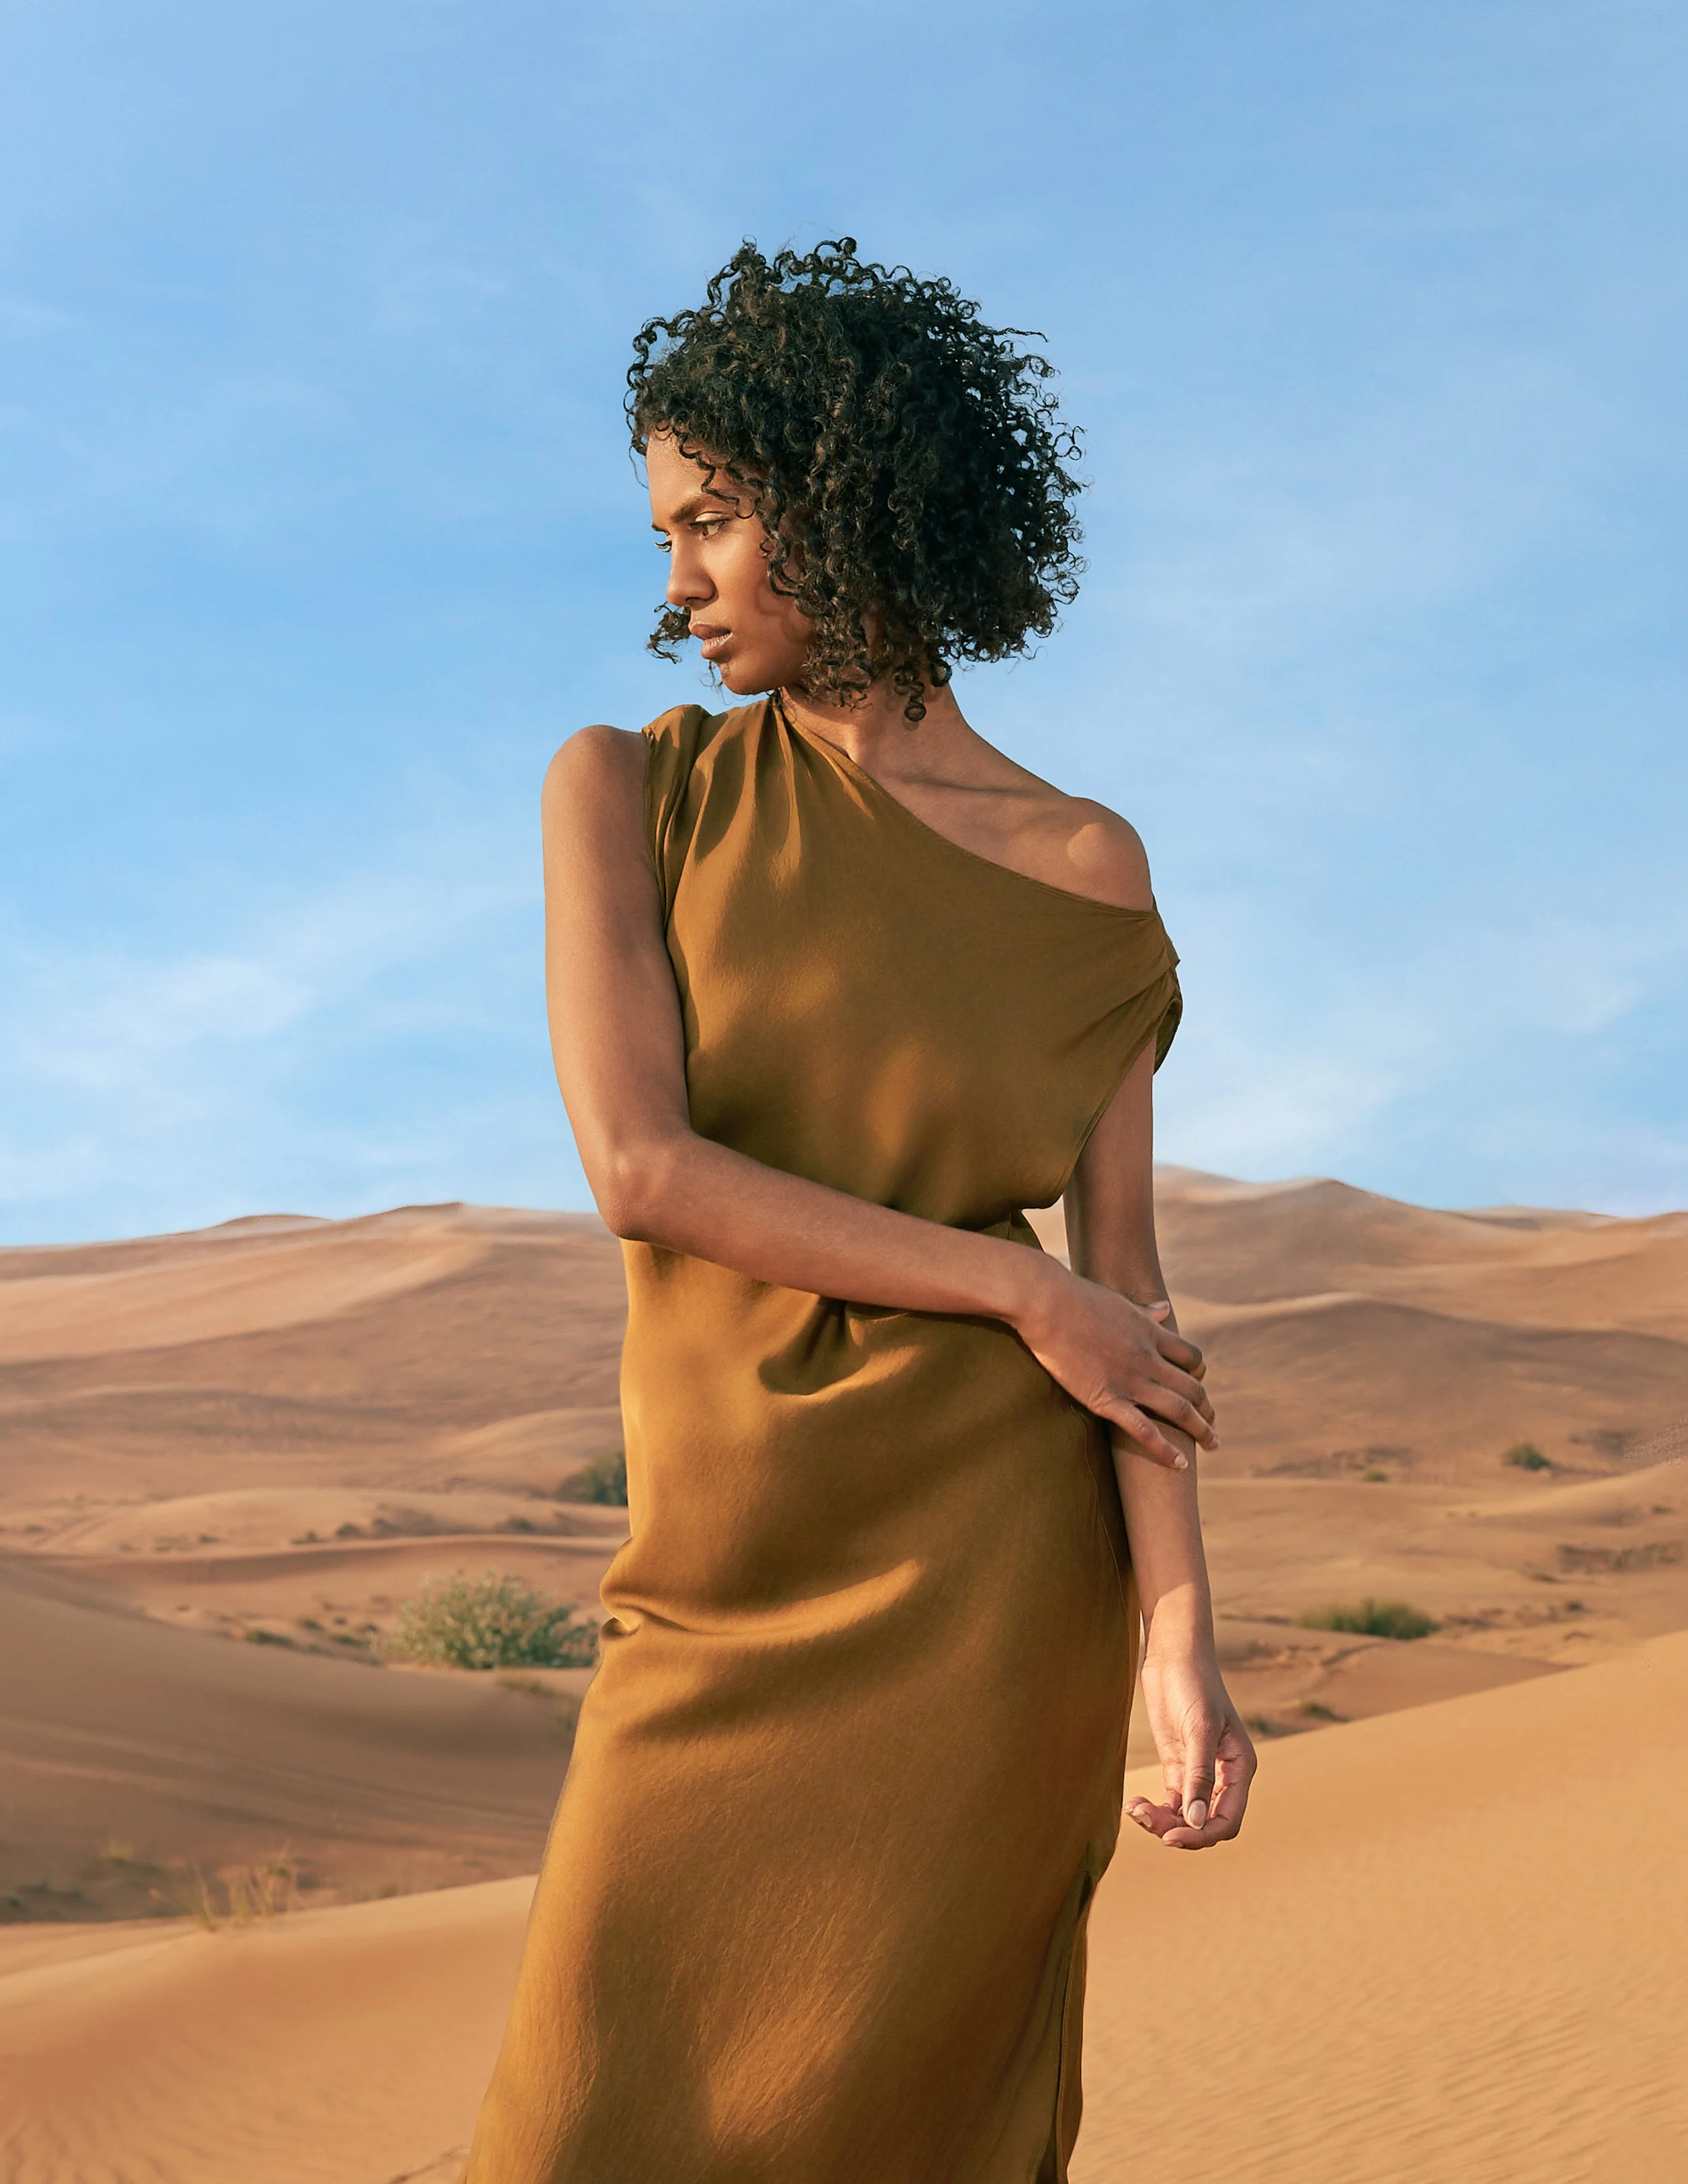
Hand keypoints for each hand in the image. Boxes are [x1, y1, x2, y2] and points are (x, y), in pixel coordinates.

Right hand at [1015, 1261, 1216, 1469]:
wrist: (1048, 1304)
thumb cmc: (1077, 1298)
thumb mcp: (1120, 1302)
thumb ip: (1145, 1310)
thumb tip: (1166, 1307)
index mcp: (1151, 1334)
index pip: (1192, 1358)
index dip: (1200, 1374)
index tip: (1198, 1386)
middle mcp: (1149, 1359)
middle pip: (1193, 1388)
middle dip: (1207, 1410)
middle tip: (1213, 1427)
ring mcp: (1131, 1380)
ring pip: (1180, 1410)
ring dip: (1202, 1430)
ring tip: (1212, 1445)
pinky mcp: (1108, 1399)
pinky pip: (1144, 1430)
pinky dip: (1166, 1450)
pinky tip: (1181, 1464)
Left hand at [1127, 1630, 1255, 1849]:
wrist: (1173, 1655)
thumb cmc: (1194, 1685)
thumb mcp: (1199, 1729)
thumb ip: (1200, 1776)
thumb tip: (1197, 1821)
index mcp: (1239, 1768)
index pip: (1227, 1819)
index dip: (1202, 1835)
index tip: (1172, 1836)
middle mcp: (1223, 1776)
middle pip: (1206, 1823)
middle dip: (1179, 1830)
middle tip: (1146, 1819)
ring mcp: (1199, 1772)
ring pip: (1186, 1817)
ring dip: (1162, 1821)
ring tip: (1135, 1809)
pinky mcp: (1177, 1766)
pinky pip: (1171, 1802)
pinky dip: (1155, 1809)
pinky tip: (1134, 1804)